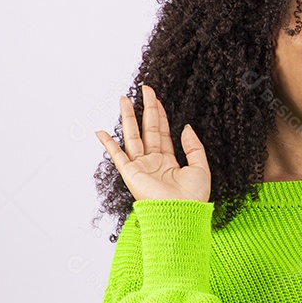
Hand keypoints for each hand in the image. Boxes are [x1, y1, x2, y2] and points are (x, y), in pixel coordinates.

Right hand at [94, 84, 211, 202]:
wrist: (182, 214)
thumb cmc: (193, 197)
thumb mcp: (201, 167)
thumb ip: (193, 146)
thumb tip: (185, 127)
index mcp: (169, 162)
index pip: (163, 133)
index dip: (161, 115)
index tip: (158, 99)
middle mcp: (153, 162)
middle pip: (148, 130)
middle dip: (146, 109)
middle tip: (145, 89)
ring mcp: (141, 167)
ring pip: (132, 136)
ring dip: (128, 118)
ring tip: (124, 99)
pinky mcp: (131, 174)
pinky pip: (117, 156)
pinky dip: (108, 144)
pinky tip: (100, 131)